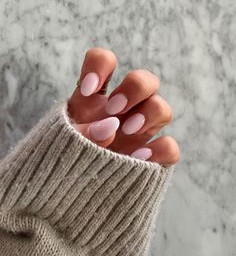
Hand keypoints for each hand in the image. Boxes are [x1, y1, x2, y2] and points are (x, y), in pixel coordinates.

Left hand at [68, 48, 179, 165]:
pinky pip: (169, 147)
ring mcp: (139, 133)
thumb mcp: (63, 145)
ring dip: (150, 113)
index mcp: (93, 100)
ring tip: (128, 130)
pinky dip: (161, 150)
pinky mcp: (150, 157)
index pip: (103, 62)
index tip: (89, 89)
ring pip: (162, 108)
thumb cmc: (65, 163)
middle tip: (114, 109)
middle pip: (145, 80)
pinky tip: (139, 158)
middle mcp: (121, 112)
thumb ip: (82, 134)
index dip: (100, 66)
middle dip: (135, 88)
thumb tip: (111, 127)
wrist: (73, 194)